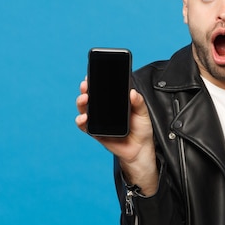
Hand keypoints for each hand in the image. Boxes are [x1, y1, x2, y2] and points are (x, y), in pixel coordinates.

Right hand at [75, 78, 158, 194]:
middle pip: (90, 96)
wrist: (140, 148)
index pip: (102, 88)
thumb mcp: (143, 113)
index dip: (95, 81)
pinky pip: (84, 126)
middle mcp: (103, 109)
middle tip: (85, 85)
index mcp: (114, 101)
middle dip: (85, 89)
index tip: (91, 75)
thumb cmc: (141, 129)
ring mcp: (98, 120)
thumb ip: (138, 102)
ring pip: (84, 108)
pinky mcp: (95, 132)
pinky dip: (81, 121)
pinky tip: (83, 118)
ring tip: (84, 99)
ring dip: (81, 103)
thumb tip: (132, 92)